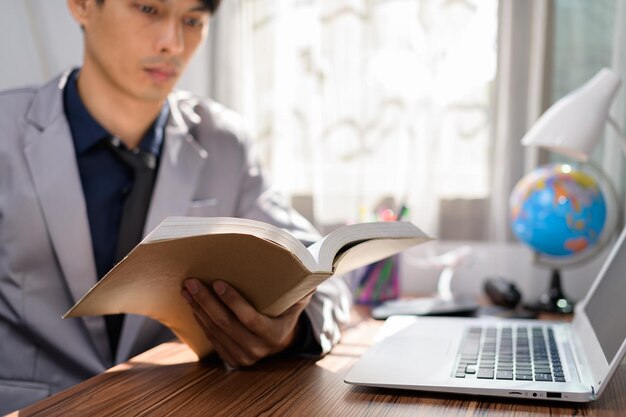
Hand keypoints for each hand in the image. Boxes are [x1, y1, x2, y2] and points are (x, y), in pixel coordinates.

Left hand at [181, 278, 312, 367]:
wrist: (280, 341)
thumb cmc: (286, 313)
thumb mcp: (297, 301)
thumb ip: (300, 287)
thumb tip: (308, 268)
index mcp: (274, 335)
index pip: (250, 318)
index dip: (233, 301)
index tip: (218, 282)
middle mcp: (258, 349)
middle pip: (226, 324)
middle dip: (206, 301)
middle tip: (192, 282)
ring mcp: (243, 357)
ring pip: (215, 331)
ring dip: (198, 309)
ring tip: (187, 289)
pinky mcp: (230, 359)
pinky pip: (211, 338)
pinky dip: (200, 320)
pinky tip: (193, 305)